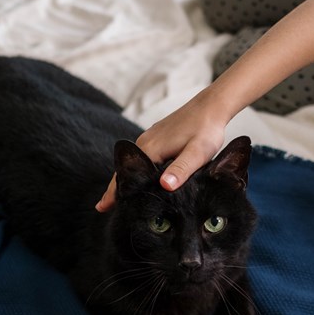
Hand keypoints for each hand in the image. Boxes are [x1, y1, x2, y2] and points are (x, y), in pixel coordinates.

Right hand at [95, 93, 226, 211]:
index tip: (102, 207)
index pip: (126, 174)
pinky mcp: (156, 136)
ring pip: (131, 162)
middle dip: (114, 188)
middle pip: (124, 169)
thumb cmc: (206, 130)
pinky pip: (139, 156)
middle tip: (103, 207)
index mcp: (150, 148)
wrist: (211, 107)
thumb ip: (181, 169)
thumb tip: (165, 185)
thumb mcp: (197, 153)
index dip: (115, 192)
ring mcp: (149, 138)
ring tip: (117, 197)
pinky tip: (137, 177)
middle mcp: (144, 142)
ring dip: (124, 178)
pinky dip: (133, 168)